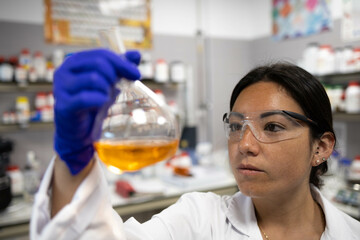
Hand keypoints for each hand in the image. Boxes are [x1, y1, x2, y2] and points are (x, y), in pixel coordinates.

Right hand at [53, 49, 140, 174]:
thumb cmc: (93, 104)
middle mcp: (63, 71)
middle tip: (118, 88)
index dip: (121, 62)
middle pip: (98, 63)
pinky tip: (101, 104)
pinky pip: (86, 97)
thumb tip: (136, 54)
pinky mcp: (63, 105)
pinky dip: (99, 100)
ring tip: (105, 98)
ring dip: (106, 89)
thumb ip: (120, 68)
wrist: (81, 131)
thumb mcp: (108, 83)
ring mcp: (60, 88)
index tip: (136, 75)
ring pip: (94, 78)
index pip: (101, 54)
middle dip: (114, 75)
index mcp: (74, 62)